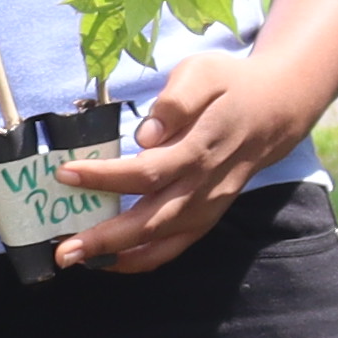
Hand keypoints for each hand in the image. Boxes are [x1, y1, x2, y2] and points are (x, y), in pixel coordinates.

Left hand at [51, 44, 316, 274]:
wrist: (275, 110)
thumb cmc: (230, 86)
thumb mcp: (204, 73)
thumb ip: (176, 102)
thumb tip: (147, 135)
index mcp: (200, 148)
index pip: (148, 171)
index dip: (105, 177)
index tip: (65, 174)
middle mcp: (204, 187)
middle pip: (151, 220)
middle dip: (105, 238)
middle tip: (62, 250)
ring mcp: (208, 208)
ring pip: (161, 241)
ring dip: (117, 256)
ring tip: (75, 260)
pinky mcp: (207, 218)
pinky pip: (174, 248)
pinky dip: (141, 261)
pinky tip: (107, 263)